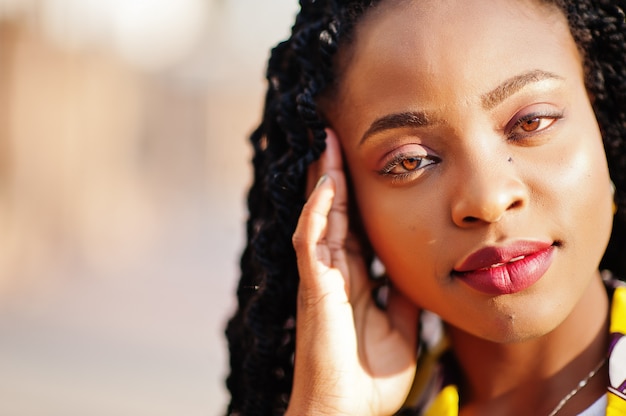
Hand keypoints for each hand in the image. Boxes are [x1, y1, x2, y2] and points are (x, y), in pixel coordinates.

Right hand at [288, 129, 419, 415]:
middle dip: (335, 174)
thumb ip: (403, 297)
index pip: (353, 226)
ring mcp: (320, 277)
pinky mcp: (314, 286)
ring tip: (328, 143)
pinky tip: (328, 182)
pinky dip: (319, 209)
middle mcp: (332, 272)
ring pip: (319, 217)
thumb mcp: (401, 328)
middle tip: (337, 137)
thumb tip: (417, 269)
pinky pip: (312, 240)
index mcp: (352, 280)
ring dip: (323, 180)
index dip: (355, 195)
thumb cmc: (370, 378)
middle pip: (333, 212)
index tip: (363, 164)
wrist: (348, 412)